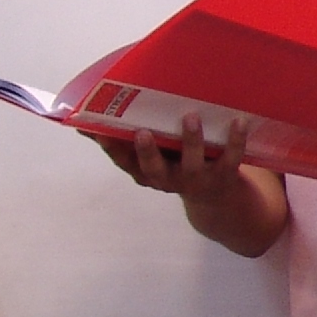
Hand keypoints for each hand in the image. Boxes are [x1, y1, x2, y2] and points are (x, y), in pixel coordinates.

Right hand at [100, 112, 252, 203]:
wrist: (218, 199)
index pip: (124, 163)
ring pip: (193, 163)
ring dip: (190, 141)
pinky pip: (231, 158)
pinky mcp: (225, 176)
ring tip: (189, 117)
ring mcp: (197, 180)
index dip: (111, 149)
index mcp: (147, 174)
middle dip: (147, 153)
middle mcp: (169, 181)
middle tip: (142, 132)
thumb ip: (123, 139)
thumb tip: (79, 121)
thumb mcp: (150, 157)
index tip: (98, 131)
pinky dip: (235, 141)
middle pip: (154, 170)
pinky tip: (238, 121)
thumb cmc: (176, 166)